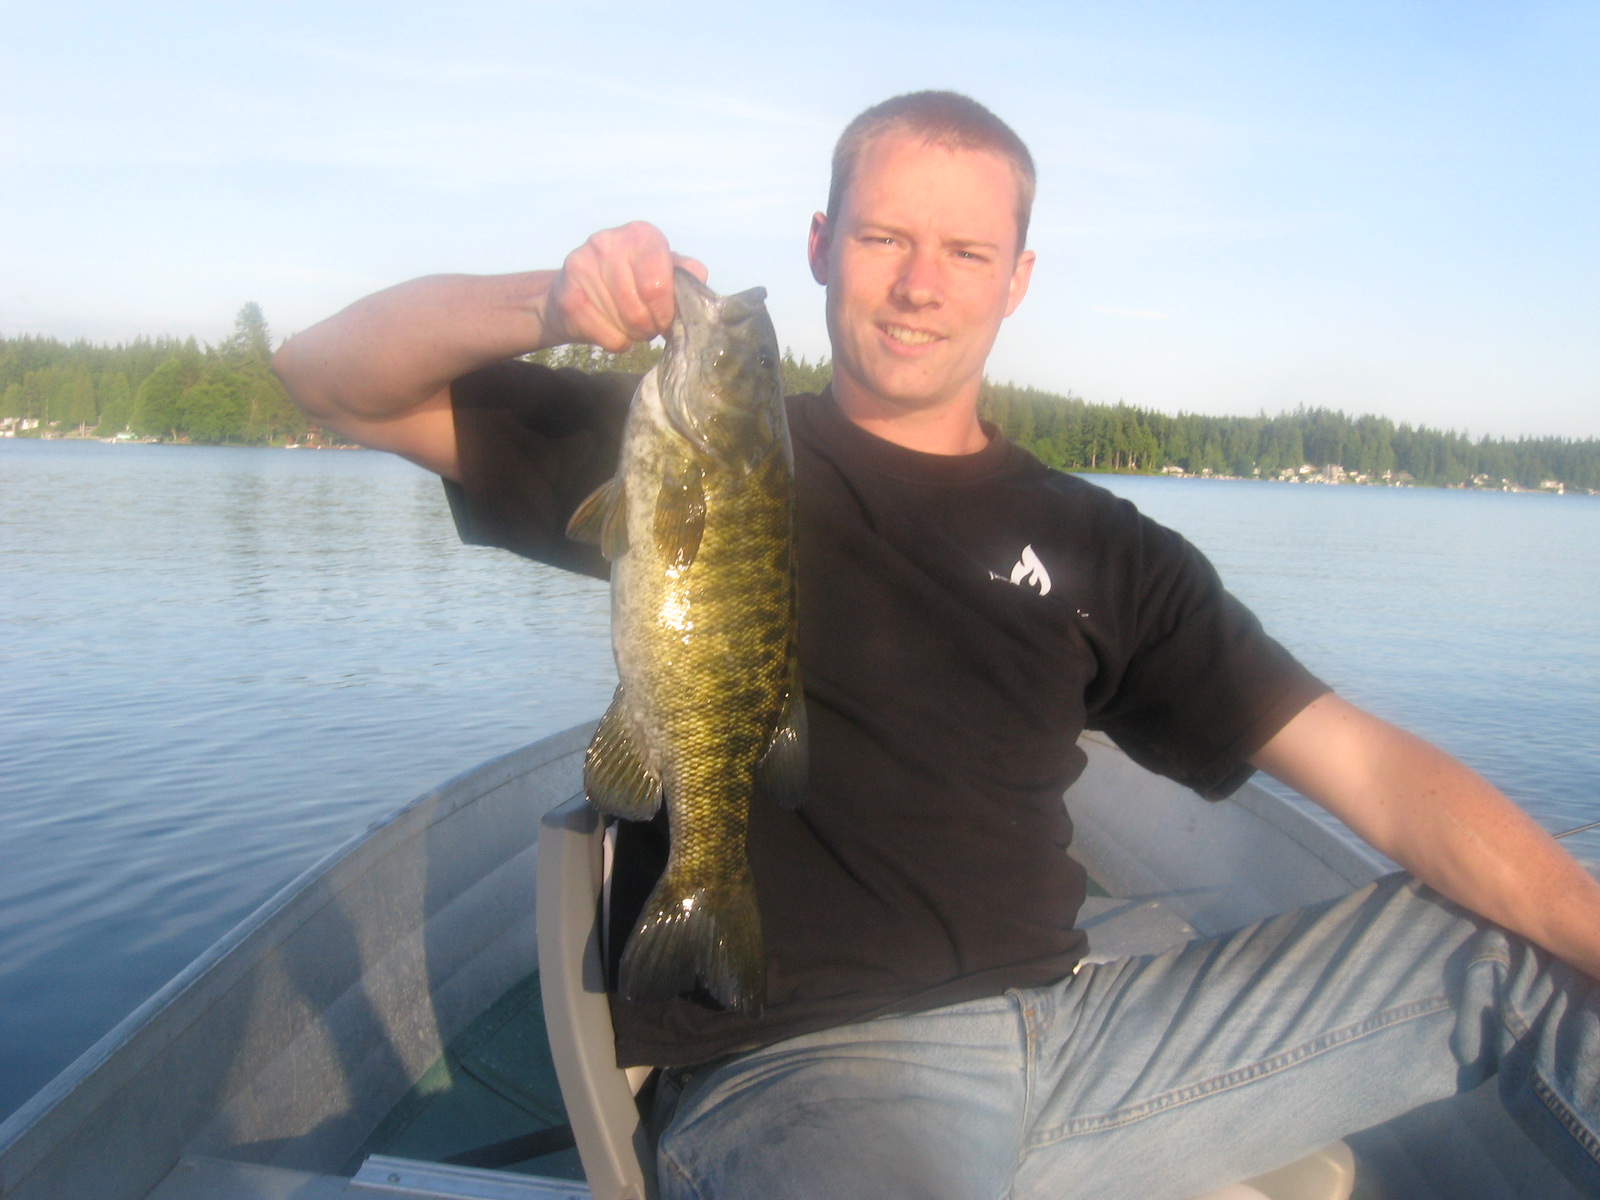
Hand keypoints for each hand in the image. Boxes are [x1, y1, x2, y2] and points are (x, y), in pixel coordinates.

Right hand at [542, 222, 707, 351]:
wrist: (572, 294)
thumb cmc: (626, 283)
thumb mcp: (660, 271)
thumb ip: (683, 272)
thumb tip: (698, 276)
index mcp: (639, 235)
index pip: (658, 285)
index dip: (666, 311)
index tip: (666, 320)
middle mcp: (608, 242)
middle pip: (641, 309)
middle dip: (651, 327)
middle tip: (648, 326)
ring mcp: (583, 267)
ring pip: (625, 324)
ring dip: (634, 335)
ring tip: (630, 326)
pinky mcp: (567, 295)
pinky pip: (607, 336)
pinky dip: (616, 343)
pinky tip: (612, 331)